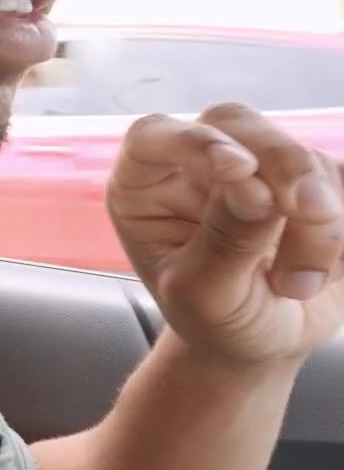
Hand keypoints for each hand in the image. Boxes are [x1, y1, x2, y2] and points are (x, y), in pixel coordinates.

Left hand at [107, 103, 343, 364]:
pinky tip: (327, 270)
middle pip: (237, 124)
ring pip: (302, 158)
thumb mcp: (206, 296)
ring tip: (295, 285)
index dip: (195, 141)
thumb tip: (255, 187)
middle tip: (312, 212)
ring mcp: (258, 166)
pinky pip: (343, 178)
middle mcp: (197, 164)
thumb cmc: (217, 321)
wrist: (266, 344)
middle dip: (284, 167)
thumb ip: (225, 242)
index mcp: (146, 186)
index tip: (236, 168)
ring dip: (318, 225)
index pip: (155, 135)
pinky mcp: (313, 179)